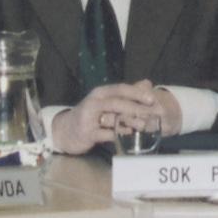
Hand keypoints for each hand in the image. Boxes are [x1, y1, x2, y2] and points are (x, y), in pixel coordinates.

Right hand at [59, 80, 182, 151]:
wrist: (66, 131)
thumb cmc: (90, 115)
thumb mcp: (106, 101)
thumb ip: (126, 94)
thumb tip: (148, 83)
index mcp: (100, 93)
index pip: (121, 89)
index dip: (137, 93)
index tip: (152, 99)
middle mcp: (94, 102)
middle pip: (117, 102)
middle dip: (136, 108)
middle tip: (151, 113)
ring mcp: (89, 118)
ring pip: (112, 117)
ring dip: (129, 121)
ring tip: (143, 125)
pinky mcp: (87, 133)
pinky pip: (105, 133)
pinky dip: (117, 133)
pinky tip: (128, 134)